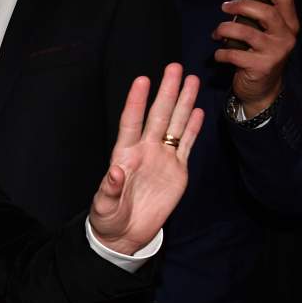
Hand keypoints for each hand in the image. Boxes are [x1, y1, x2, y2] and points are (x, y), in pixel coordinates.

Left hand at [89, 63, 204, 254]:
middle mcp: (144, 151)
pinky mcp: (177, 171)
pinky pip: (186, 145)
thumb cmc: (108, 218)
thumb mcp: (104, 206)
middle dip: (166, 92)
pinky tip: (197, 110)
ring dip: (183, 103)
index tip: (142, 80)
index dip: (136, 102)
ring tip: (190, 80)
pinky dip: (192, 128)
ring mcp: (162, 159)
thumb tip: (114, 172)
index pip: (130, 122)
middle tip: (174, 67)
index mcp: (124, 155)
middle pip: (158, 116)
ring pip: (175, 125)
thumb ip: (109, 189)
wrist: (126, 235)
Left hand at [213, 0, 298, 113]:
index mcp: (290, 25)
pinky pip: (234, 54)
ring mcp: (275, 53)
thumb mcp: (266, 35)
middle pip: (265, 12)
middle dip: (241, 5)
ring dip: (225, 29)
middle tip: (224, 6)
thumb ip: (259, 19)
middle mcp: (286, 37)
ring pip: (246, 32)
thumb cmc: (260, 56)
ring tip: (216, 32)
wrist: (262, 90)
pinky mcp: (261, 67)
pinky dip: (221, 52)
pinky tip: (218, 54)